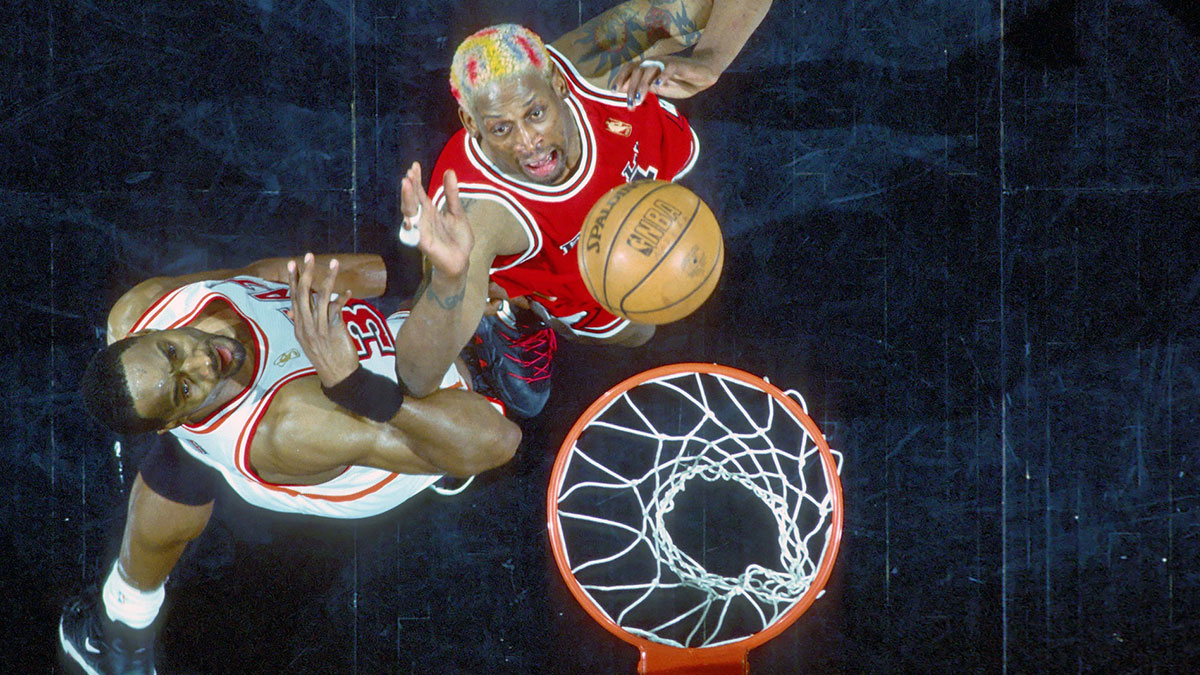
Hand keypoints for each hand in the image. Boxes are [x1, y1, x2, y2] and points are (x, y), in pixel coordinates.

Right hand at [288, 253, 358, 387]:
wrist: (337, 376)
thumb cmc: (324, 357)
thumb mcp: (307, 341)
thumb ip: (302, 322)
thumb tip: (292, 308)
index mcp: (299, 326)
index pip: (293, 298)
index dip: (292, 280)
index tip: (292, 264)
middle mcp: (306, 326)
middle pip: (304, 294)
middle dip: (306, 273)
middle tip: (309, 256)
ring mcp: (320, 328)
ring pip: (322, 298)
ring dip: (329, 279)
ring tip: (334, 264)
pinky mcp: (334, 330)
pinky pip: (337, 310)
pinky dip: (343, 299)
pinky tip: (348, 291)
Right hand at [400, 162, 473, 279]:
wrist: (462, 260)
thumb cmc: (458, 238)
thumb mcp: (457, 212)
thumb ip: (452, 194)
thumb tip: (449, 171)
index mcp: (429, 210)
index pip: (419, 192)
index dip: (416, 179)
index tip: (414, 166)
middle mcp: (423, 219)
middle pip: (412, 201)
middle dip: (409, 187)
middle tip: (408, 174)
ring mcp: (422, 230)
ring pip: (410, 214)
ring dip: (407, 200)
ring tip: (406, 185)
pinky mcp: (424, 244)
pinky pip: (415, 234)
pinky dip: (412, 225)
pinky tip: (410, 218)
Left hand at [613, 53, 720, 107]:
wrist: (702, 74)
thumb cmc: (679, 82)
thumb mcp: (658, 88)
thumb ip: (644, 89)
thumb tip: (625, 95)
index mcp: (647, 68)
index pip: (629, 69)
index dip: (620, 78)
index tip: (613, 92)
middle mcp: (654, 63)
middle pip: (636, 70)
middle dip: (630, 88)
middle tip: (630, 104)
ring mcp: (665, 63)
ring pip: (649, 70)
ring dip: (642, 85)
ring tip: (639, 100)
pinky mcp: (679, 65)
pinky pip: (669, 68)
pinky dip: (662, 76)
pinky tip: (658, 85)